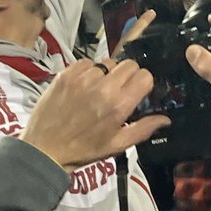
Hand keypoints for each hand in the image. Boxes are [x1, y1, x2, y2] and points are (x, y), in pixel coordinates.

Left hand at [20, 57, 169, 171]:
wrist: (44, 149)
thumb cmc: (84, 149)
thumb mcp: (117, 145)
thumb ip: (144, 129)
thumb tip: (166, 119)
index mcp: (119, 105)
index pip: (144, 76)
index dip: (143, 83)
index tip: (136, 92)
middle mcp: (103, 87)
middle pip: (129, 64)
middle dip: (129, 75)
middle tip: (119, 90)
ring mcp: (83, 78)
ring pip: (108, 62)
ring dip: (108, 73)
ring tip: (98, 89)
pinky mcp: (66, 74)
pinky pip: (87, 62)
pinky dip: (89, 71)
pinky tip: (84, 86)